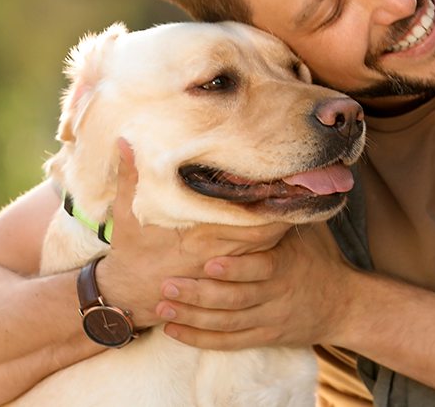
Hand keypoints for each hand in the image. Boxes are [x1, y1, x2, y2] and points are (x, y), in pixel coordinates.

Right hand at [96, 138, 292, 328]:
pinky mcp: (225, 280)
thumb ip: (131, 176)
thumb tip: (127, 140)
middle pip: (265, 233)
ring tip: (303, 203)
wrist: (129, 293)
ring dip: (283, 228)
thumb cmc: (131, 249)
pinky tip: (285, 229)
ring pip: (266, 249)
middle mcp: (217, 253)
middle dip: (286, 212)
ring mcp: (223, 269)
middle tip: (307, 187)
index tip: (288, 179)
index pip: (246, 218)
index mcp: (198, 235)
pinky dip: (273, 247)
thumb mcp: (126, 211)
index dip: (270, 200)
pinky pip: (258, 263)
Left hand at [153, 217, 359, 350]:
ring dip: (193, 317)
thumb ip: (282, 210)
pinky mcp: (264, 336)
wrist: (346, 306)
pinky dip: (201, 339)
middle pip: (237, 299)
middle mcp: (277, 294)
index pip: (261, 268)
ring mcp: (269, 319)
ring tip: (162, 308)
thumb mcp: (308, 230)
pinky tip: (174, 331)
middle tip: (167, 285)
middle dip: (200, 294)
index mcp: (288, 265)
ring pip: (228, 323)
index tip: (208, 262)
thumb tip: (263, 172)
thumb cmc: (321, 258)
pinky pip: (229, 342)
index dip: (235, 268)